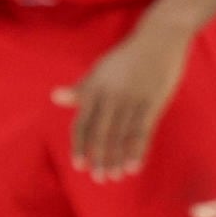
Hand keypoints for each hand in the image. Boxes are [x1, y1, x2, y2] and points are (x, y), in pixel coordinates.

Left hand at [52, 18, 190, 180]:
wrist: (159, 37)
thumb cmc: (127, 57)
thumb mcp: (100, 70)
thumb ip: (82, 89)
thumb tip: (56, 97)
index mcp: (95, 88)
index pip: (83, 123)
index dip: (80, 145)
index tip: (79, 166)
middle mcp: (110, 95)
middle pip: (101, 132)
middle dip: (99, 157)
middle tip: (99, 179)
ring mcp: (132, 98)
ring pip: (121, 134)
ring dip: (117, 158)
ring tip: (114, 177)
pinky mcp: (153, 100)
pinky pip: (143, 130)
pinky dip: (137, 149)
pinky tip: (134, 166)